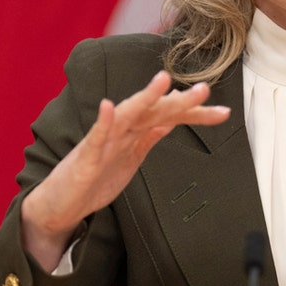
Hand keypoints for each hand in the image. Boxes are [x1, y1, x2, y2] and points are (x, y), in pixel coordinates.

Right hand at [20, 71, 229, 269]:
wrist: (61, 204)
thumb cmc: (95, 178)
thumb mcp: (132, 156)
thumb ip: (151, 134)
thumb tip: (174, 117)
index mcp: (135, 132)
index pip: (170, 117)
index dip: (196, 114)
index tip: (224, 113)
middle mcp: (121, 130)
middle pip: (155, 110)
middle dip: (180, 101)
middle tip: (205, 91)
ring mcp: (103, 141)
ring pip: (127, 115)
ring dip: (144, 97)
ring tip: (162, 80)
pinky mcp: (85, 157)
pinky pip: (95, 137)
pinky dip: (102, 121)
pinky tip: (107, 107)